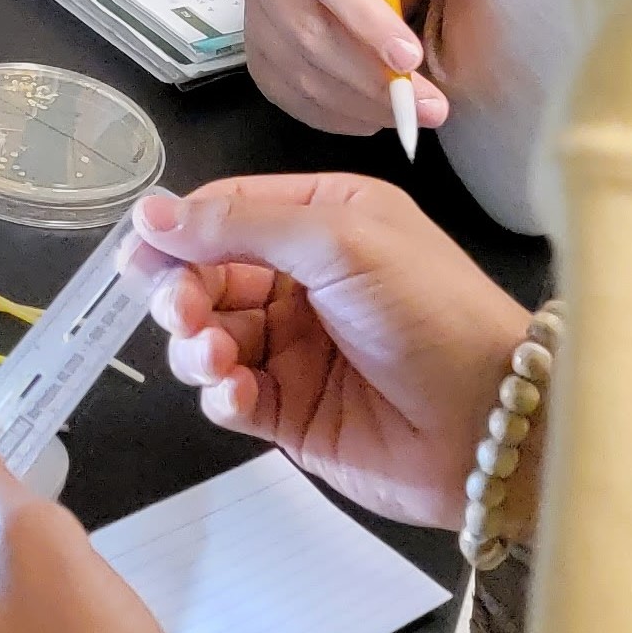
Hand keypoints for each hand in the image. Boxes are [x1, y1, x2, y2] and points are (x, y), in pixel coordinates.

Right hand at [136, 176, 529, 529]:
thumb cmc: (429, 311)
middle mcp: (307, 278)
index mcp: (326, 218)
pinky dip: (220, 394)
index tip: (139, 254)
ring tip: (214, 357)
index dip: (180, 231)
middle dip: (183, 292)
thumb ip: (242, 225)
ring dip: (196, 345)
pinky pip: (230, 397)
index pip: (230, 210)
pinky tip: (235, 394)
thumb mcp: (340, 240)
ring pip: (210, 338)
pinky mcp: (293, 413)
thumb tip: (153, 214)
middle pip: (209, 276)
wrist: (491, 422)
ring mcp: (298, 348)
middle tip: (183, 311)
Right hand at [242, 0, 456, 136]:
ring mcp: (254, 10)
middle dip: (369, 76)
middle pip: (307, 28)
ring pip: (298, 70)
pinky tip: (374, 114)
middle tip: (424, 105)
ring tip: (410, 112)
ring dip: (358, 102)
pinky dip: (335, 115)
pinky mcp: (257, 52)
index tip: (409, 57)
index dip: (365, 19)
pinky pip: (289, 95)